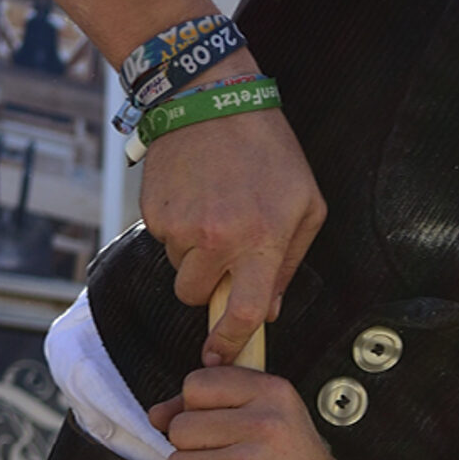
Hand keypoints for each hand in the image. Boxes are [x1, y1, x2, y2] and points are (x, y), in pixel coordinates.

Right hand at [137, 67, 325, 364]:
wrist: (213, 101)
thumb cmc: (270, 154)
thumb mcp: (305, 205)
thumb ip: (288, 263)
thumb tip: (266, 311)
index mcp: (261, 240)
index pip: (242, 313)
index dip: (229, 344)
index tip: (218, 357)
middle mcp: (218, 239)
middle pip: (196, 296)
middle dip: (207, 283)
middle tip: (225, 245)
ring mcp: (181, 226)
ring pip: (178, 269)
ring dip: (192, 253)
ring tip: (213, 209)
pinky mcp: (153, 212)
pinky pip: (162, 241)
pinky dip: (176, 227)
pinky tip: (195, 194)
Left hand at [151, 365, 348, 459]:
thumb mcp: (270, 416)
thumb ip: (212, 405)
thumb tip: (159, 413)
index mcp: (272, 393)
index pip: (196, 385)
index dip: (197, 408)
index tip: (217, 425)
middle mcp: (263, 425)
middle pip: (181, 427)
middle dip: (194, 448)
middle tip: (228, 459)